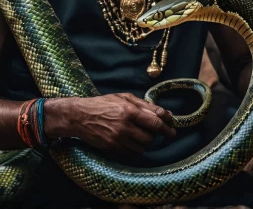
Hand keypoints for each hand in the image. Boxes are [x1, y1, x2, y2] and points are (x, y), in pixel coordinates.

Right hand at [44, 93, 175, 155]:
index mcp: (129, 110)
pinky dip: (134, 148)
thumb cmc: (103, 104)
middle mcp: (125, 126)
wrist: (80, 116)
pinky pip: (132, 153)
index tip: (172, 130)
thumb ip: (144, 105)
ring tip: (138, 133)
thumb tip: (164, 113)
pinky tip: (129, 140)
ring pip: (142, 148)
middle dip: (154, 135)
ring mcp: (118, 139)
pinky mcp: (113, 148)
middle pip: (150, 137)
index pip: (156, 122)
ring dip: (144, 142)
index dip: (167, 127)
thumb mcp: (123, 98)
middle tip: (152, 130)